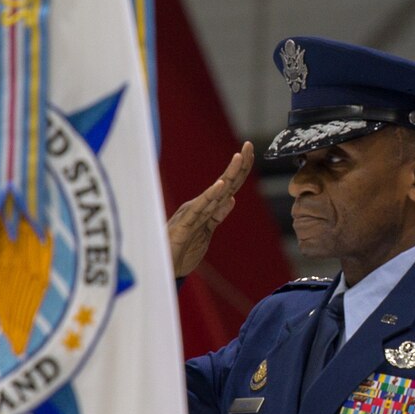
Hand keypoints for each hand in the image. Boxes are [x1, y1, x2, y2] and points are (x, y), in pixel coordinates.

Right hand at [167, 141, 254, 278]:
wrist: (163, 268)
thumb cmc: (182, 250)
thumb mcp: (206, 232)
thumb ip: (217, 216)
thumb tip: (231, 199)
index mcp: (206, 208)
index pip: (228, 186)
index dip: (240, 170)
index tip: (250, 152)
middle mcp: (199, 206)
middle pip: (224, 183)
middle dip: (238, 165)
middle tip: (249, 145)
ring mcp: (192, 214)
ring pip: (214, 192)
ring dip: (228, 174)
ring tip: (239, 157)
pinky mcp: (185, 225)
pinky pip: (199, 209)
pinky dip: (210, 196)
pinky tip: (221, 185)